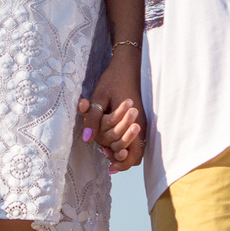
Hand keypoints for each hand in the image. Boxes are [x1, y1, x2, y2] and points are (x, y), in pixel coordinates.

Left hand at [78, 50, 146, 171]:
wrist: (128, 64)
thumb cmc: (114, 79)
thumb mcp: (100, 97)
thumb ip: (94, 118)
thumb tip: (88, 139)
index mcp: (134, 122)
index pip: (134, 154)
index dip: (122, 163)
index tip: (109, 166)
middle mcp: (141, 125)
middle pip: (134, 154)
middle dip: (118, 155)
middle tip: (104, 154)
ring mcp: (142, 121)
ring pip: (134, 146)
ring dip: (120, 148)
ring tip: (105, 148)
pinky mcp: (139, 118)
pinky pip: (133, 137)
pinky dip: (122, 140)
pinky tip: (109, 136)